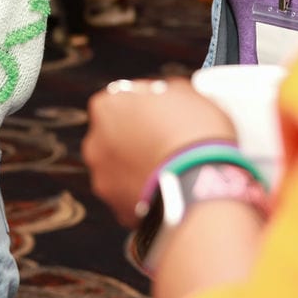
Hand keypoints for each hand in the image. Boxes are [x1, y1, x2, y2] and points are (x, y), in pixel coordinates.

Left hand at [82, 77, 237, 225]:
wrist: (203, 186)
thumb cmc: (195, 133)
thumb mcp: (186, 92)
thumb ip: (165, 90)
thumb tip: (166, 94)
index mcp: (106, 106)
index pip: (122, 100)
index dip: (146, 107)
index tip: (165, 114)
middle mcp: (95, 142)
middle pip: (116, 136)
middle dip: (137, 139)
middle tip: (168, 143)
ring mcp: (103, 178)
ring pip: (121, 169)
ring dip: (139, 168)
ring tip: (171, 171)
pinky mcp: (117, 208)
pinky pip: (131, 197)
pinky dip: (145, 194)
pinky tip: (168, 191)